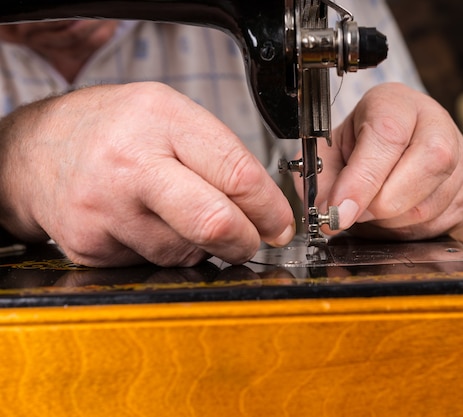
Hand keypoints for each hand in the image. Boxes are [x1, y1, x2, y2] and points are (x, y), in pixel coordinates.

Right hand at [0, 82, 294, 266]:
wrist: (36, 150)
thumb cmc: (114, 129)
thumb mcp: (169, 114)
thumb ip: (220, 155)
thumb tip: (265, 209)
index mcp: (161, 120)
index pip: (237, 173)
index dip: (270, 208)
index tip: (281, 223)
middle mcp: (130, 164)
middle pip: (214, 222)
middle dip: (247, 241)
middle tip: (252, 239)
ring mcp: (106, 210)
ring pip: (186, 252)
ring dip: (200, 245)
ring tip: (178, 216)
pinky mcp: (91, 246)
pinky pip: (153, 263)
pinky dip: (164, 251)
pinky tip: (145, 225)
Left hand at [297, 83, 462, 246]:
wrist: (398, 154)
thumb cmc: (360, 148)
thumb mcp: (330, 153)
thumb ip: (321, 180)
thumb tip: (325, 211)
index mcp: (395, 103)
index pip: (388, 135)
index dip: (362, 179)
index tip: (339, 209)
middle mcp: (434, 122)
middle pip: (426, 165)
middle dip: (382, 203)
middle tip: (356, 211)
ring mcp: (459, 156)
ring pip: (430, 202)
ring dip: (392, 220)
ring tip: (372, 207)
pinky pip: (439, 222)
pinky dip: (408, 229)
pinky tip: (393, 214)